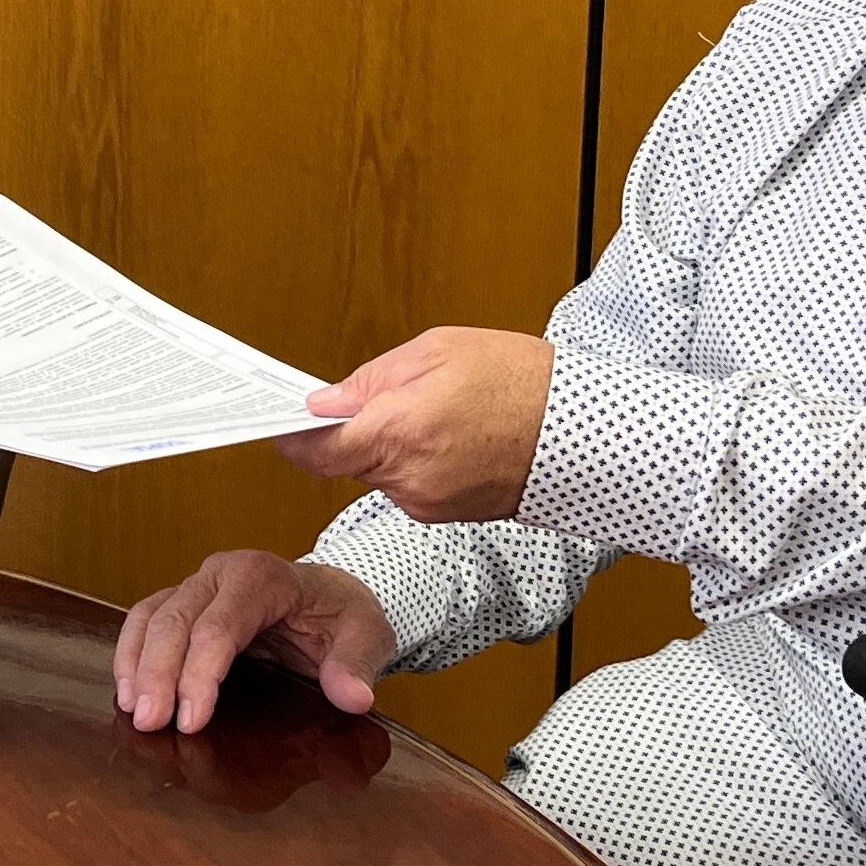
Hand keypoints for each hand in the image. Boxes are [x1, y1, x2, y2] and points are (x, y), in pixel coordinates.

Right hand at [113, 551, 396, 734]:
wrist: (332, 596)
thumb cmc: (343, 615)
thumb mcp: (368, 635)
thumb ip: (358, 664)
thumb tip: (351, 696)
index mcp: (263, 576)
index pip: (221, 625)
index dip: (201, 672)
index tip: (192, 719)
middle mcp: (222, 573)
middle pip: (176, 619)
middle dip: (159, 673)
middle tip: (151, 723)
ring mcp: (198, 585)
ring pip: (152, 616)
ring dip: (136, 664)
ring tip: (134, 711)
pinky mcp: (184, 602)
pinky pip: (145, 620)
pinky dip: (131, 654)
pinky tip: (128, 691)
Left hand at [277, 326, 554, 526]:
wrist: (582, 430)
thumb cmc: (520, 381)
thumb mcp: (438, 351)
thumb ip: (371, 380)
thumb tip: (326, 403)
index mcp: (398, 432)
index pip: (316, 452)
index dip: (293, 438)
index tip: (282, 424)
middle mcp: (408, 478)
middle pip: (348, 460)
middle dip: (356, 429)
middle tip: (388, 396)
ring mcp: (428, 503)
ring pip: (379, 473)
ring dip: (390, 445)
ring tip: (436, 413)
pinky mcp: (447, 514)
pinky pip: (409, 486)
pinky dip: (416, 462)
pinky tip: (451, 437)